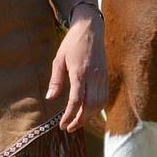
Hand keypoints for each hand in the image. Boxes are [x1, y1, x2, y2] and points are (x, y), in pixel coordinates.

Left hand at [46, 7, 107, 132]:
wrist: (90, 28)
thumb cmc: (72, 43)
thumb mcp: (59, 59)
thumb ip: (56, 80)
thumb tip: (50, 98)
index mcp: (80, 72)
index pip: (76, 100)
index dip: (69, 116)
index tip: (62, 125)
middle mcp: (93, 76)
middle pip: (90, 106)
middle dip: (80, 120)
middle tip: (69, 127)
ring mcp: (102, 76)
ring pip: (99, 104)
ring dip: (89, 116)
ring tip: (77, 121)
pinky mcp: (106, 76)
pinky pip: (104, 97)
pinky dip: (97, 108)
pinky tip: (88, 111)